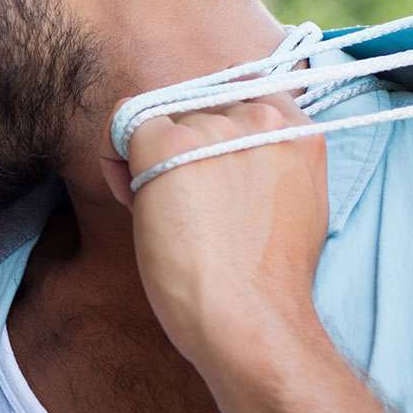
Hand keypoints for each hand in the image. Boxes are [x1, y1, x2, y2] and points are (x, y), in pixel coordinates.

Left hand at [109, 94, 328, 378]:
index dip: (216, 132)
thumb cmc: (267, 283)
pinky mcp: (170, 142)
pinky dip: (114, 160)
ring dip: (150, 159)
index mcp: (298, 131)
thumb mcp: (294, 207)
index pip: (244, 94)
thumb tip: (225, 155)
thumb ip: (268, 165)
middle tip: (183, 207)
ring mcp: (215, 126)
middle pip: (197, 109)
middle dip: (183, 150)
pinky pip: (123, 125)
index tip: (210, 174)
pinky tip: (133, 203)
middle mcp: (261, 115)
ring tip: (163, 214)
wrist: (250, 318)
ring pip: (162, 118)